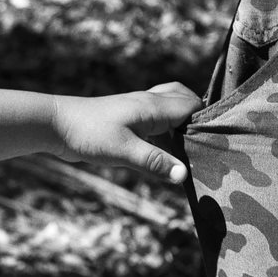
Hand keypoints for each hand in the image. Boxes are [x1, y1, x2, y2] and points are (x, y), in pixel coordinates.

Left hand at [48, 81, 201, 183]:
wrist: (54, 125)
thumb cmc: (88, 133)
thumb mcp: (123, 151)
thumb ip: (155, 162)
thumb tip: (185, 175)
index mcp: (152, 107)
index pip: (193, 106)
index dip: (209, 121)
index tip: (222, 142)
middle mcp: (148, 104)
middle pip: (185, 100)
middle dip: (200, 118)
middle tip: (210, 145)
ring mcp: (137, 111)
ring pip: (170, 110)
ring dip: (183, 125)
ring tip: (195, 152)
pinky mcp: (128, 121)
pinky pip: (157, 121)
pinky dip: (168, 133)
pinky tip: (168, 155)